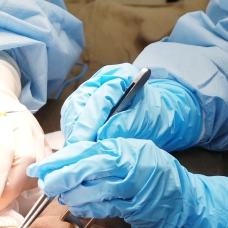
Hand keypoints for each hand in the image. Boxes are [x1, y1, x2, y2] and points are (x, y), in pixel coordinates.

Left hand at [0, 58, 48, 213]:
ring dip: (21, 186)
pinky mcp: (43, 141)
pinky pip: (42, 166)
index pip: (5, 150)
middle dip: (13, 188)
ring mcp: (37, 132)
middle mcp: (24, 124)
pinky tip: (12, 186)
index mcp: (0, 118)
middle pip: (28, 160)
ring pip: (38, 166)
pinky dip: (29, 181)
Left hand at [32, 139, 227, 227]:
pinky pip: (105, 208)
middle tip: (44, 185)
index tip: (41, 168)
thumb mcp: (131, 152)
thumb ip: (103, 153)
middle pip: (85, 170)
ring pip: (92, 191)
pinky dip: (88, 208)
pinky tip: (78, 207)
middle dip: (61, 178)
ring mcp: (132, 188)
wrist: (186, 199)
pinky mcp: (135, 209)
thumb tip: (68, 158)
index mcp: (124, 147)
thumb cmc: (154, 172)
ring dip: (72, 196)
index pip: (85, 151)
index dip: (60, 160)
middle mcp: (128, 165)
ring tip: (60, 197)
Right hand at [58, 65, 204, 148]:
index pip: (99, 98)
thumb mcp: (145, 119)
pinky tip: (79, 146)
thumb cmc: (153, 116)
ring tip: (78, 151)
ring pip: (72, 112)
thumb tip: (101, 136)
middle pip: (79, 103)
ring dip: (73, 132)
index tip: (84, 142)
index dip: (90, 122)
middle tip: (77, 151)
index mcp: (119, 76)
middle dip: (78, 129)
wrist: (155, 117)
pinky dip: (74, 134)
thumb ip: (125, 124)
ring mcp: (89, 93)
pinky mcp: (82, 106)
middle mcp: (100, 81)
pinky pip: (71, 120)